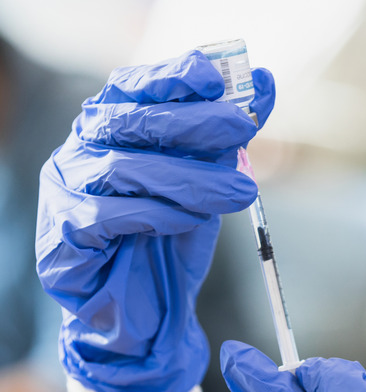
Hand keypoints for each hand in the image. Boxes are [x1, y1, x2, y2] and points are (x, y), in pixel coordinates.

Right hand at [35, 50, 274, 391]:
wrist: (146, 304)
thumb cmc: (173, 231)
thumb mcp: (209, 176)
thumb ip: (230, 132)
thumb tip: (265, 80)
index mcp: (112, 126)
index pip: (132, 86)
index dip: (169, 76)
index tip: (212, 77)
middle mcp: (82, 149)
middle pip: (131, 121)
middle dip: (193, 120)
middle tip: (243, 125)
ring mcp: (65, 189)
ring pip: (124, 168)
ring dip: (191, 178)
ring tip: (240, 191)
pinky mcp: (62, 234)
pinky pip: (107, 216)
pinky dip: (156, 214)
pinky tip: (190, 220)